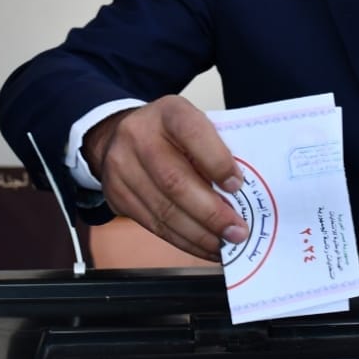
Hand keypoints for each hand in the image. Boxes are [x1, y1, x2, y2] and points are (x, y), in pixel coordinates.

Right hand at [83, 96, 247, 260]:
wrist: (120, 135)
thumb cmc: (171, 134)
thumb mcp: (194, 125)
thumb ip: (215, 150)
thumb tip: (242, 195)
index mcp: (168, 112)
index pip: (193, 133)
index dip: (217, 161)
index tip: (237, 186)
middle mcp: (139, 136)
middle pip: (175, 181)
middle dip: (211, 213)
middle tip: (237, 231)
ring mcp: (122, 166)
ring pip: (164, 209)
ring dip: (199, 234)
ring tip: (225, 245)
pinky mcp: (116, 195)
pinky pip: (153, 225)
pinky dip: (183, 240)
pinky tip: (203, 246)